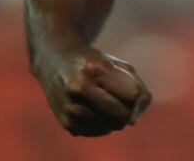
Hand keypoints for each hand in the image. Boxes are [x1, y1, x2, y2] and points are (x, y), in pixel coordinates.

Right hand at [35, 45, 151, 135]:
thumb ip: (138, 88)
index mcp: (96, 70)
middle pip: (122, 114)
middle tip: (121, 99)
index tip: (132, 89)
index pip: (132, 95)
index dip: (138, 95)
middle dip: (128, 109)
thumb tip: (135, 120)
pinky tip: (96, 110)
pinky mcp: (65, 122)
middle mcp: (79, 88)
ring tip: (108, 103)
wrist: (55, 62)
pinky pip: (97, 132)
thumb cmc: (95, 63)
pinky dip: (103, 124)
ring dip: (116, 119)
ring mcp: (70, 107)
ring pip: (111, 126)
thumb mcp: (118, 65)